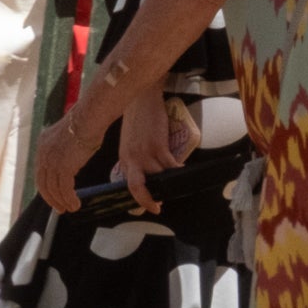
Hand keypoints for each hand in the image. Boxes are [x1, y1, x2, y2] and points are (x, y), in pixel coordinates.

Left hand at [33, 113, 94, 212]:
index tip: (53, 196)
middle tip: (60, 208)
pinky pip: (64, 189)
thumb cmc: (85, 125)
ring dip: (63, 201)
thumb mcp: (68, 138)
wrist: (88, 119)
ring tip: (71, 208)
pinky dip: (69, 199)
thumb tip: (69, 165)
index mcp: (42, 145)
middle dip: (51, 199)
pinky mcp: (63, 167)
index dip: (46, 187)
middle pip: (43, 183)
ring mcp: (52, 161)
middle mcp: (43, 154)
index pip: (40, 172)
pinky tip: (76, 204)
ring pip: (54, 188)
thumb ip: (63, 151)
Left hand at [114, 95, 195, 215]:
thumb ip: (137, 160)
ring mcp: (144, 153)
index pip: (128, 185)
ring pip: (159, 176)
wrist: (141, 99)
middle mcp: (131, 159)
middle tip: (158, 207)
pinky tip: (183, 169)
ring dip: (169, 181)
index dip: (139, 198)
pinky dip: (178, 170)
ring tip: (177, 181)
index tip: (149, 205)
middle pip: (137, 187)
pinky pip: (170, 166)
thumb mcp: (131, 143)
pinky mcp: (157, 146)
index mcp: (124, 160)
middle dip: (147, 200)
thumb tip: (151, 177)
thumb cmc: (138, 121)